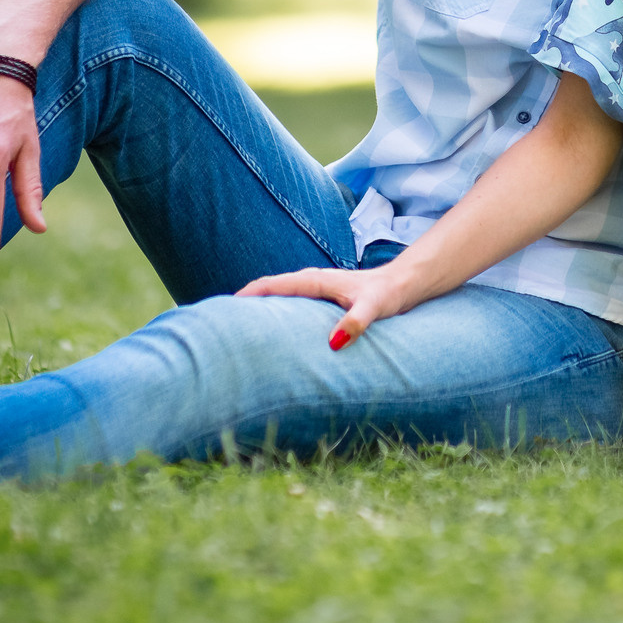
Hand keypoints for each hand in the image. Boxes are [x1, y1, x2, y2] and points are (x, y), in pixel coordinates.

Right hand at [238, 264, 421, 349]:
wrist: (404, 286)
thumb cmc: (388, 294)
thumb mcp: (374, 308)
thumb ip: (356, 322)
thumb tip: (334, 342)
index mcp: (316, 280)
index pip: (272, 285)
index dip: (247, 295)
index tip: (223, 308)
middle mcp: (311, 281)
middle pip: (269, 289)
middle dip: (244, 302)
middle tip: (218, 321)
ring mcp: (315, 289)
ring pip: (278, 296)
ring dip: (259, 308)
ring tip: (236, 327)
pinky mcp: (321, 299)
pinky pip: (290, 304)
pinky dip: (275, 312)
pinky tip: (270, 329)